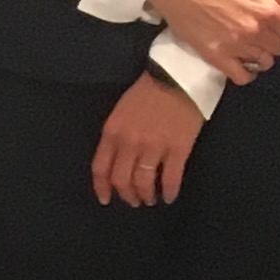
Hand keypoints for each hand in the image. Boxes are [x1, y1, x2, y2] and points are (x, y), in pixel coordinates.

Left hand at [89, 68, 201, 206]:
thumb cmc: (148, 92)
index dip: (102, 187)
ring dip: (146, 196)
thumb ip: (116, 136)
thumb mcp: (121, 112)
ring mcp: (154, 147)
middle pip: (122, 180)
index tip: (105, 200)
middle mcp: (130, 143)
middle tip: (134, 201)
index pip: (100, 167)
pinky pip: (171, 179)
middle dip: (127, 195)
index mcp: (113, 132)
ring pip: (144, 183)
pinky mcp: (178, 150)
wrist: (178, 78)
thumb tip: (116, 161)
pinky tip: (170, 197)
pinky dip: (170, 192)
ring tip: (151, 199)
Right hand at [145, 0, 279, 88]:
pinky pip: (242, 77)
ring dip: (261, 56)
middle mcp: (255, 30)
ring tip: (249, 47)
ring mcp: (236, 45)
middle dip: (274, 41)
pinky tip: (241, 63)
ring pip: (264, 63)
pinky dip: (246, 74)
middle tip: (259, 33)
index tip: (275, 25)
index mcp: (266, 9)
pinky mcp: (217, 57)